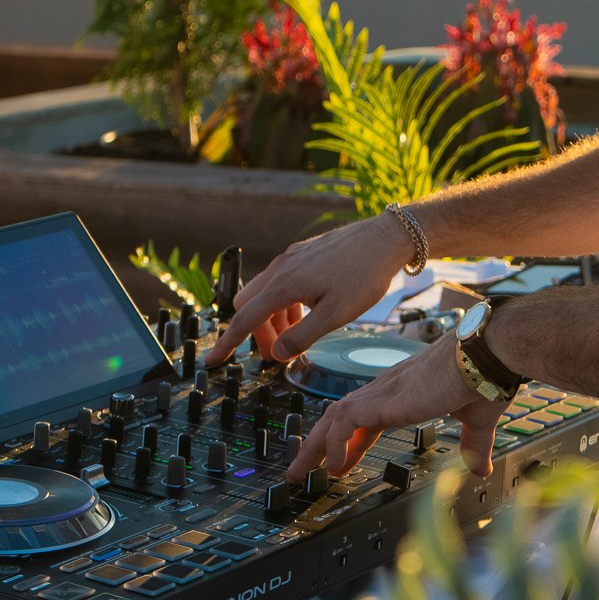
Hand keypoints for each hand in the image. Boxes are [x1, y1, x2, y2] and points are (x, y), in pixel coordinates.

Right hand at [206, 214, 411, 367]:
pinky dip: (285, 303)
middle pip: (249, 306)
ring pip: (265, 294)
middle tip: (279, 352)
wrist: (386, 237)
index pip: (245, 320)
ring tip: (299, 335)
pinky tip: (308, 311)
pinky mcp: (304, 253)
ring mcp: (292, 258)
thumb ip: (302, 336)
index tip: (212, 361)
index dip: (227, 344)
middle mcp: (281, 268)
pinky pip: (281, 282)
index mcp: (284, 284)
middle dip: (257, 332)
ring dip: (274, 319)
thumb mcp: (336, 315)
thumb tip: (277, 353)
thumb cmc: (365, 274)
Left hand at [286, 332, 506, 482]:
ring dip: (315, 446)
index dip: (349, 443)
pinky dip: (335, 444)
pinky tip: (337, 466)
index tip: (340, 463)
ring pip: (333, 417)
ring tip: (302, 472)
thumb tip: (480, 467)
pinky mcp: (384, 400)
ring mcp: (383, 393)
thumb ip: (474, 445)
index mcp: (405, 394)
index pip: (364, 419)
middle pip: (340, 417)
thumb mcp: (476, 421)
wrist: (486, 354)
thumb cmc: (483, 378)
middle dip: (318, 444)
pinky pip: (344, 423)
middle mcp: (388, 390)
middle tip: (304, 468)